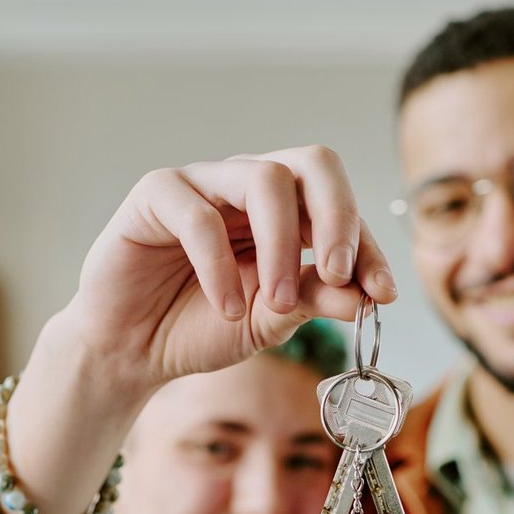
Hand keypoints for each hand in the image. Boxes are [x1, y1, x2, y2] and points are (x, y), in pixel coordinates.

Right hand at [61, 145, 398, 382]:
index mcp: (285, 211)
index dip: (367, 247)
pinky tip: (227, 309)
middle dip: (338, 218)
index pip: (341, 207)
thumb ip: (315, 300)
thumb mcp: (271, 321)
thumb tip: (368, 296)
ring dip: (282, 247)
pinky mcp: (157, 193)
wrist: (132, 351)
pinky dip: (220, 267)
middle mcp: (249, 186)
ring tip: (276, 304)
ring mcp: (204, 182)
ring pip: (264, 179)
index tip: (381, 294)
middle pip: (313, 163)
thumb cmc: (201, 326)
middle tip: (338, 276)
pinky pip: (200, 215)